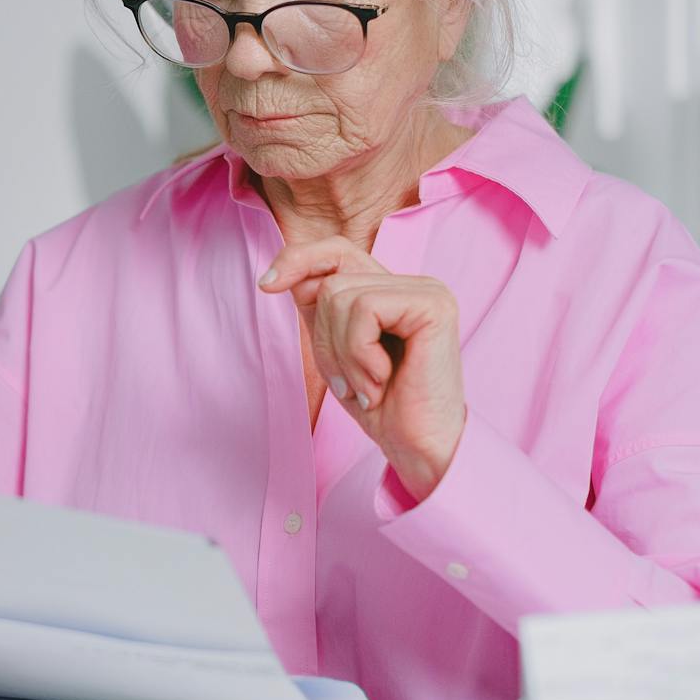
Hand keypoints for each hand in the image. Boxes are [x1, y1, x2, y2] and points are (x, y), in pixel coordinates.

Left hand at [258, 236, 465, 501]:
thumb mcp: (335, 349)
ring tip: (368, 385)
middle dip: (324, 339)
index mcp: (391, 291)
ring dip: (342, 354)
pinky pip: (364, 310)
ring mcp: (427, 291)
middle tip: (349, 382)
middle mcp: (413, 283)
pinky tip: (381, 380)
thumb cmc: (379, 404)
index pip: (336, 251)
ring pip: (341, 296)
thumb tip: (277, 273)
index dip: (297, 260)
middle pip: (330, 282)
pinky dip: (359, 354)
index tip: (266, 284)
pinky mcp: (433, 305)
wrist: (418, 448)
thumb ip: (317, 309)